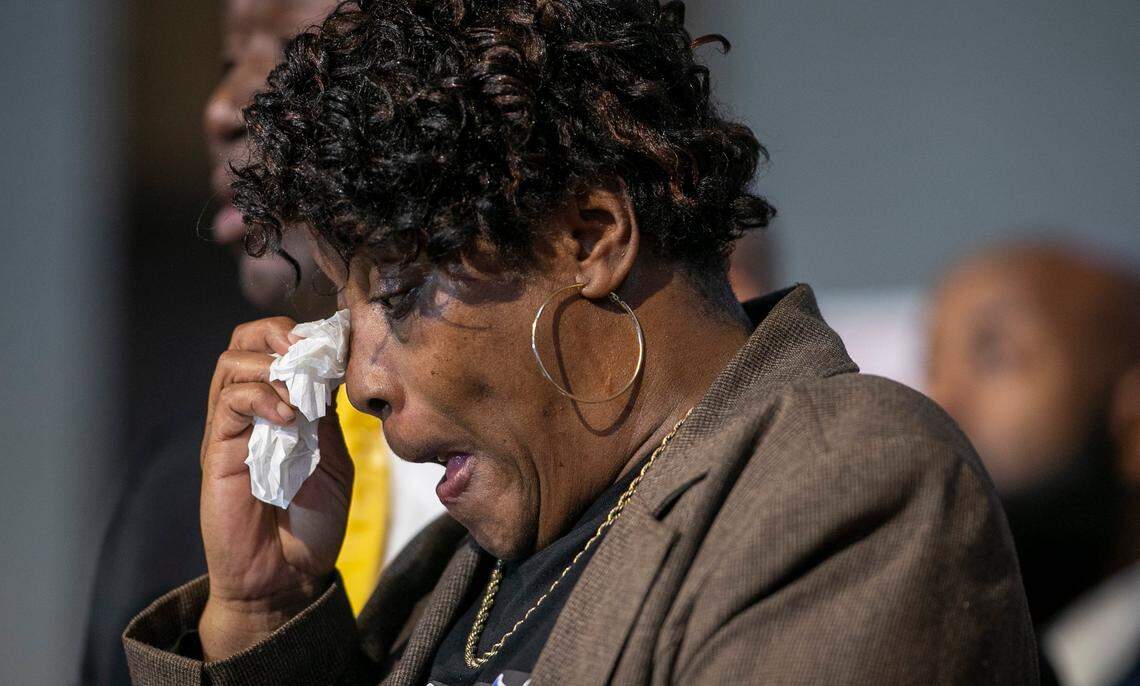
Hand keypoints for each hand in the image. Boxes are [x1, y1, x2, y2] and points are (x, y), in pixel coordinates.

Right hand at [197, 316, 353, 659]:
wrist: (287, 578)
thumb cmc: (312, 523)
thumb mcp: (333, 459)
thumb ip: (328, 417)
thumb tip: (335, 369)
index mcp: (281, 407)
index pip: (276, 347)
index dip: (304, 335)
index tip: (337, 341)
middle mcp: (251, 411)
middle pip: (245, 342)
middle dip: (278, 333)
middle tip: (309, 350)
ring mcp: (231, 430)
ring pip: (232, 363)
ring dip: (271, 364)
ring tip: (301, 388)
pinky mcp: (218, 452)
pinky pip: (228, 403)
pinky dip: (259, 397)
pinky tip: (287, 416)